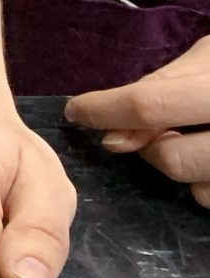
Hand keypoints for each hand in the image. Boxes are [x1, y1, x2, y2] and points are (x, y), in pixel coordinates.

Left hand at [66, 35, 209, 202]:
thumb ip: (163, 87)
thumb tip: (114, 133)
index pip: (152, 102)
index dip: (105, 109)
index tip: (79, 112)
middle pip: (172, 158)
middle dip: (149, 148)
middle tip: (149, 129)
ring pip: (199, 190)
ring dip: (183, 168)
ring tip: (197, 139)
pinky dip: (208, 186)